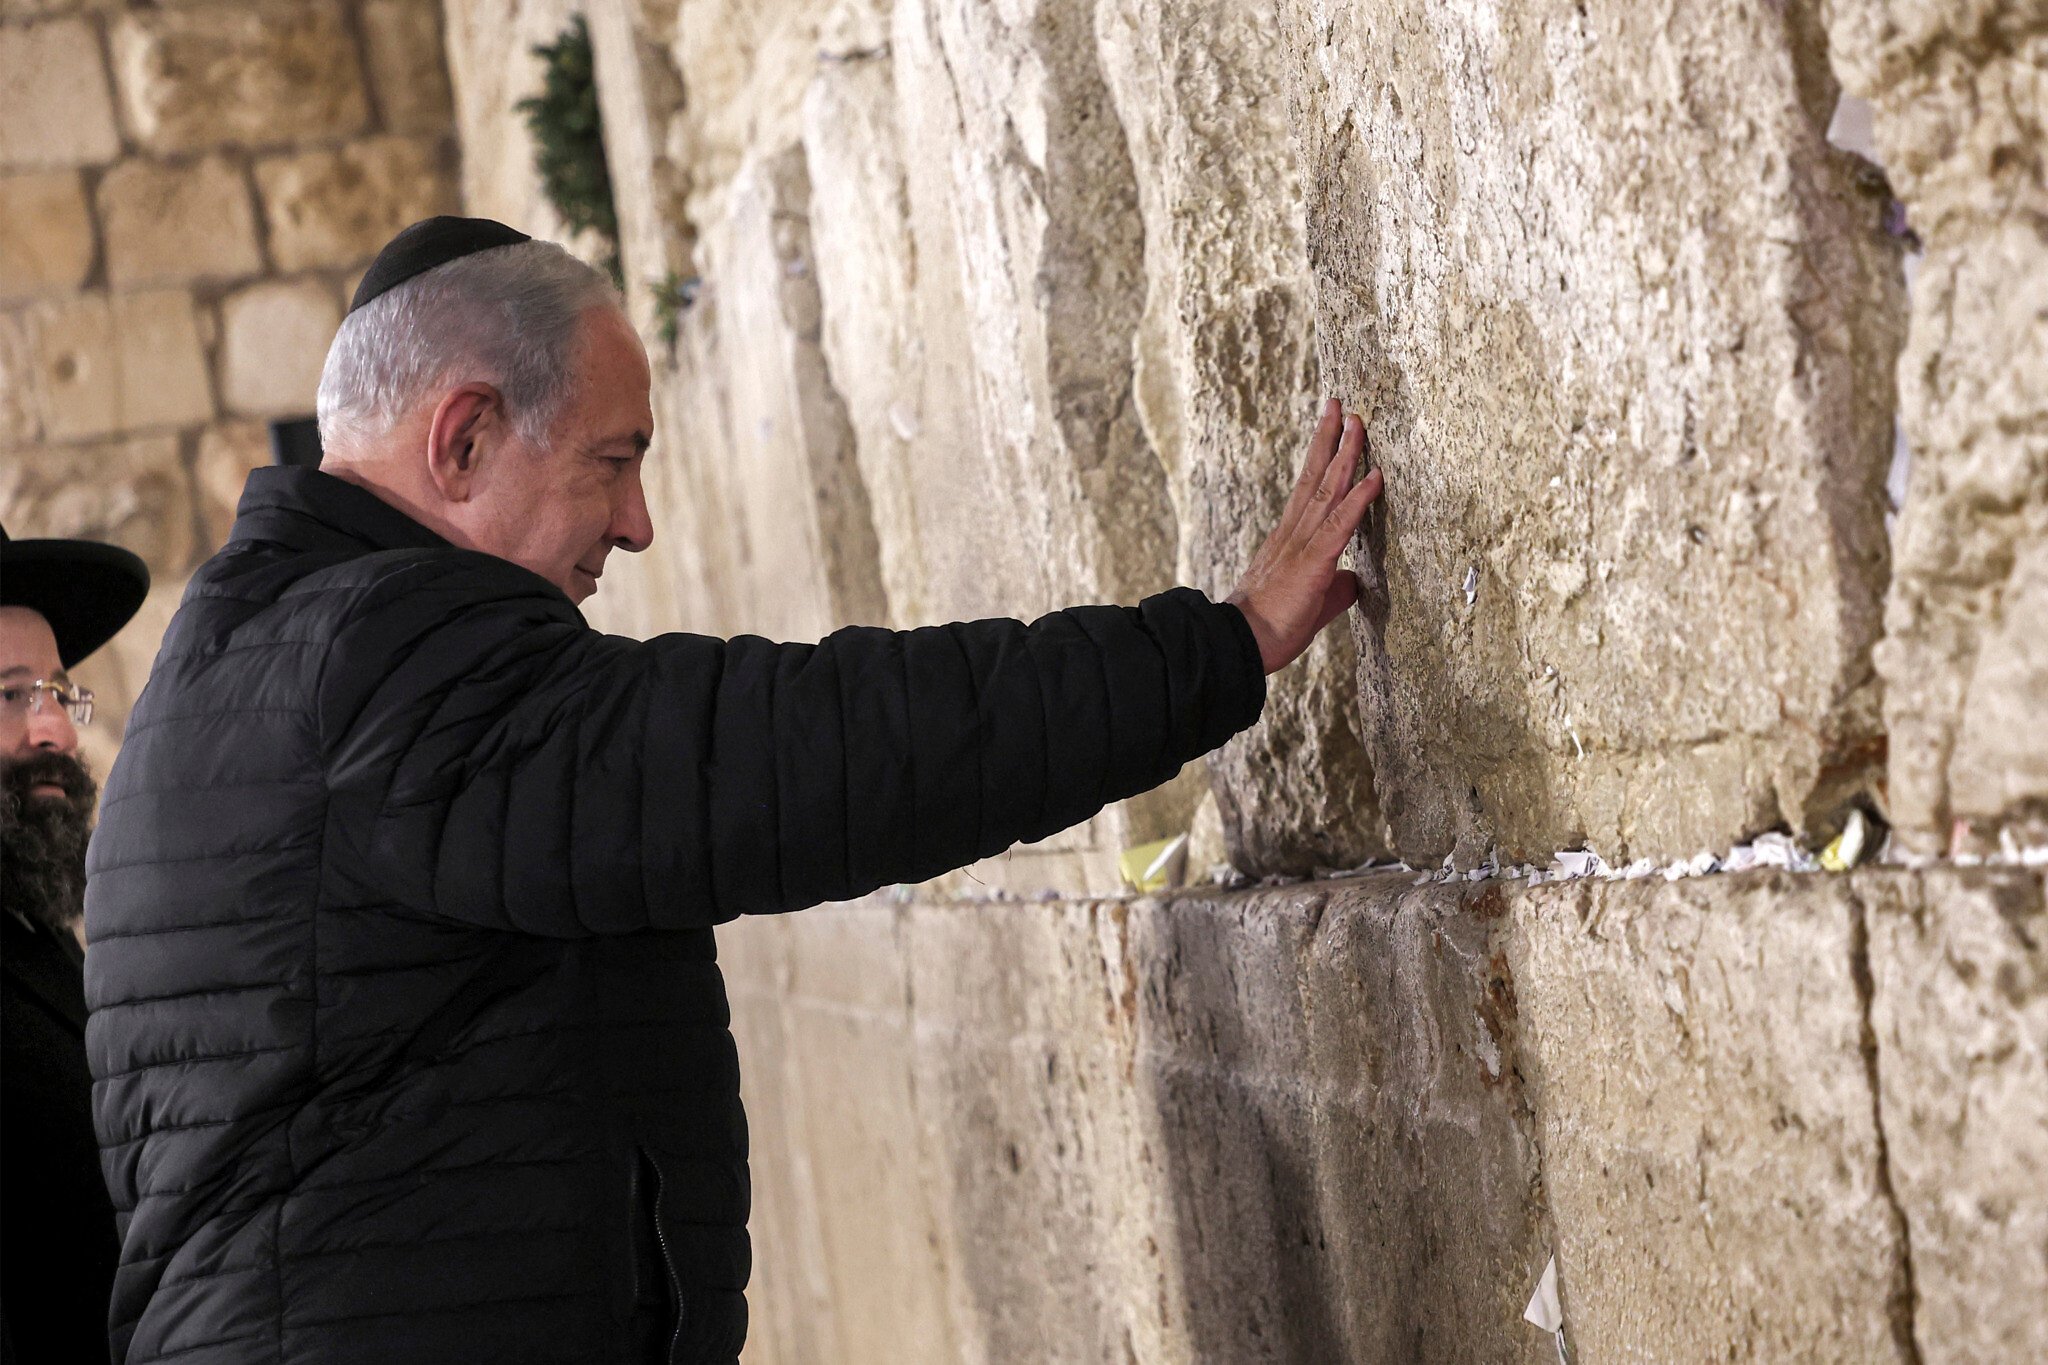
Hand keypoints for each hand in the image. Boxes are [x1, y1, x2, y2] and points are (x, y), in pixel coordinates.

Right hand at [1226, 399, 1383, 674]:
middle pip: (1315, 476)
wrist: (1241, 644)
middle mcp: (1294, 534)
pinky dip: (1359, 498)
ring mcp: (1302, 545)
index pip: (1308, 488)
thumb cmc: (1271, 627)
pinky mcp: (1313, 563)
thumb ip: (1336, 584)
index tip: (1332, 426)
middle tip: (1341, 404)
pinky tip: (1375, 476)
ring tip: (1359, 423)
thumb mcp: (1314, 602)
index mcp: (1290, 540)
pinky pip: (1341, 524)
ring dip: (1347, 455)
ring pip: (1328, 490)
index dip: (1322, 456)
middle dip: (1330, 438)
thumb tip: (1355, 579)